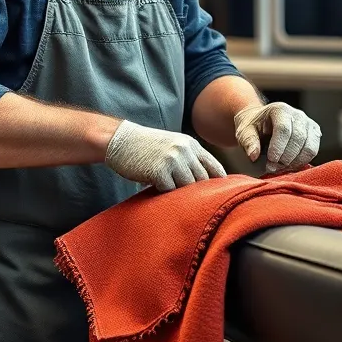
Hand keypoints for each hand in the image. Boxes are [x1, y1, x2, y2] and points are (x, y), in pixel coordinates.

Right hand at [105, 120, 226, 192]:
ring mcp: (172, 160)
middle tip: (190, 201)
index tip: (221, 195)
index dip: (219, 183)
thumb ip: (189, 159)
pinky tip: (155, 188)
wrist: (120, 140)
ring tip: (170, 194)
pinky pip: (169, 191)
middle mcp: (184, 150)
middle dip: (197, 192)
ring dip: (179, 194)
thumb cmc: (146, 147)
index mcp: (190, 144)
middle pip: (202, 181)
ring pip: (187, 188)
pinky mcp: (159, 171)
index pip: (214, 167)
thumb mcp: (173, 145)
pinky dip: (163, 194)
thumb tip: (207, 183)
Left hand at [233, 102, 320, 173]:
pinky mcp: (314, 133)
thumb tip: (253, 155)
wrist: (263, 122)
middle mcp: (297, 114)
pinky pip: (313, 151)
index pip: (283, 129)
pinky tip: (289, 164)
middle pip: (298, 138)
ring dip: (295, 162)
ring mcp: (308, 123)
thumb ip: (248, 142)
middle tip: (273, 167)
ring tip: (280, 166)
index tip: (270, 160)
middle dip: (286, 157)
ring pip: (309, 147)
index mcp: (280, 109)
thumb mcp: (244, 131)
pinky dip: (302, 161)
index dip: (278, 148)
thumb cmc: (253, 127)